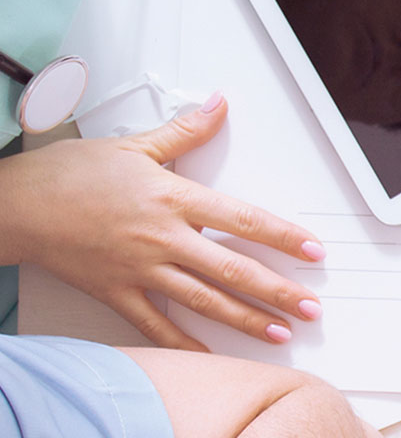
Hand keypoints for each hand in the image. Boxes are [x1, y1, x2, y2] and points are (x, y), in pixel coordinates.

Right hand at [0, 94, 325, 349]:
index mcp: (173, 199)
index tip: (312, 251)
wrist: (16, 205)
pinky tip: (210, 354)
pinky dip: (183, 342)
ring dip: (244, 318)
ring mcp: (140, 268)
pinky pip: (155, 324)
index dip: (282, 237)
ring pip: (203, 300)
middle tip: (310, 307)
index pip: (242, 219)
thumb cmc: (69, 174)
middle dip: (276, 291)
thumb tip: (218, 105)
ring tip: (278, 332)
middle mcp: (162, 238)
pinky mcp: (116, 291)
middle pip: (231, 269)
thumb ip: (185, 131)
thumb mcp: (134, 145)